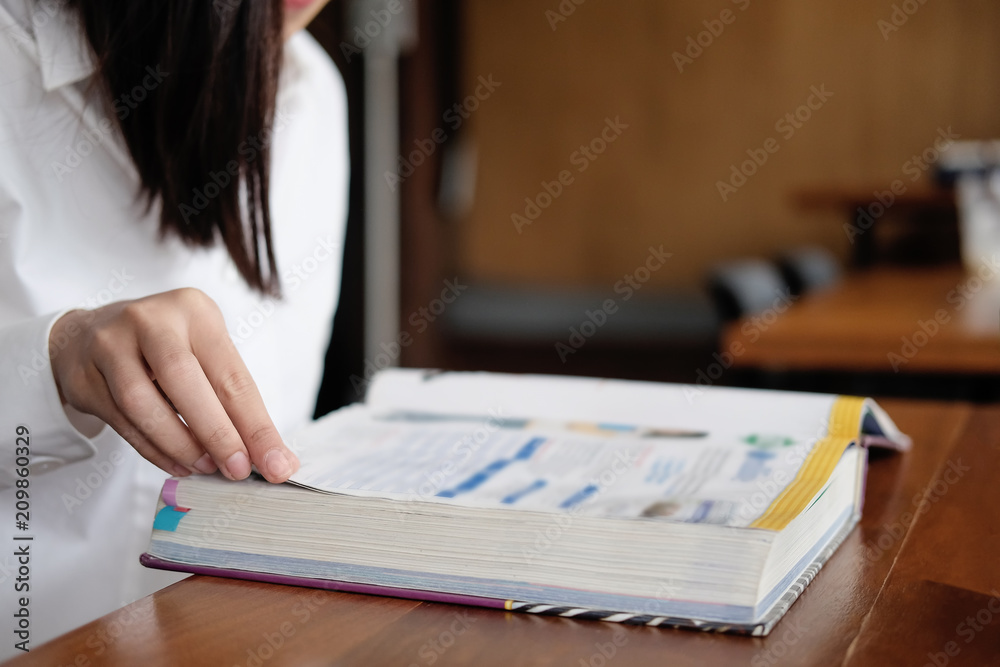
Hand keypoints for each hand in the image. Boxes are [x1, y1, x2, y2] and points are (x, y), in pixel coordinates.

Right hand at [49, 288, 298, 482]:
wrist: (89, 335)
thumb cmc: (165, 349)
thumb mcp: (204, 356)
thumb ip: (233, 402)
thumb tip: (272, 457)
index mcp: (194, 309)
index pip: (231, 373)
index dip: (256, 424)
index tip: (276, 463)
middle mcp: (150, 319)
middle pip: (183, 379)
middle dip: (216, 432)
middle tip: (237, 470)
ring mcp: (109, 343)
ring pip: (142, 402)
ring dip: (179, 444)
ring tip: (205, 468)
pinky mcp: (83, 373)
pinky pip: (121, 420)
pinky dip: (153, 449)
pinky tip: (177, 465)